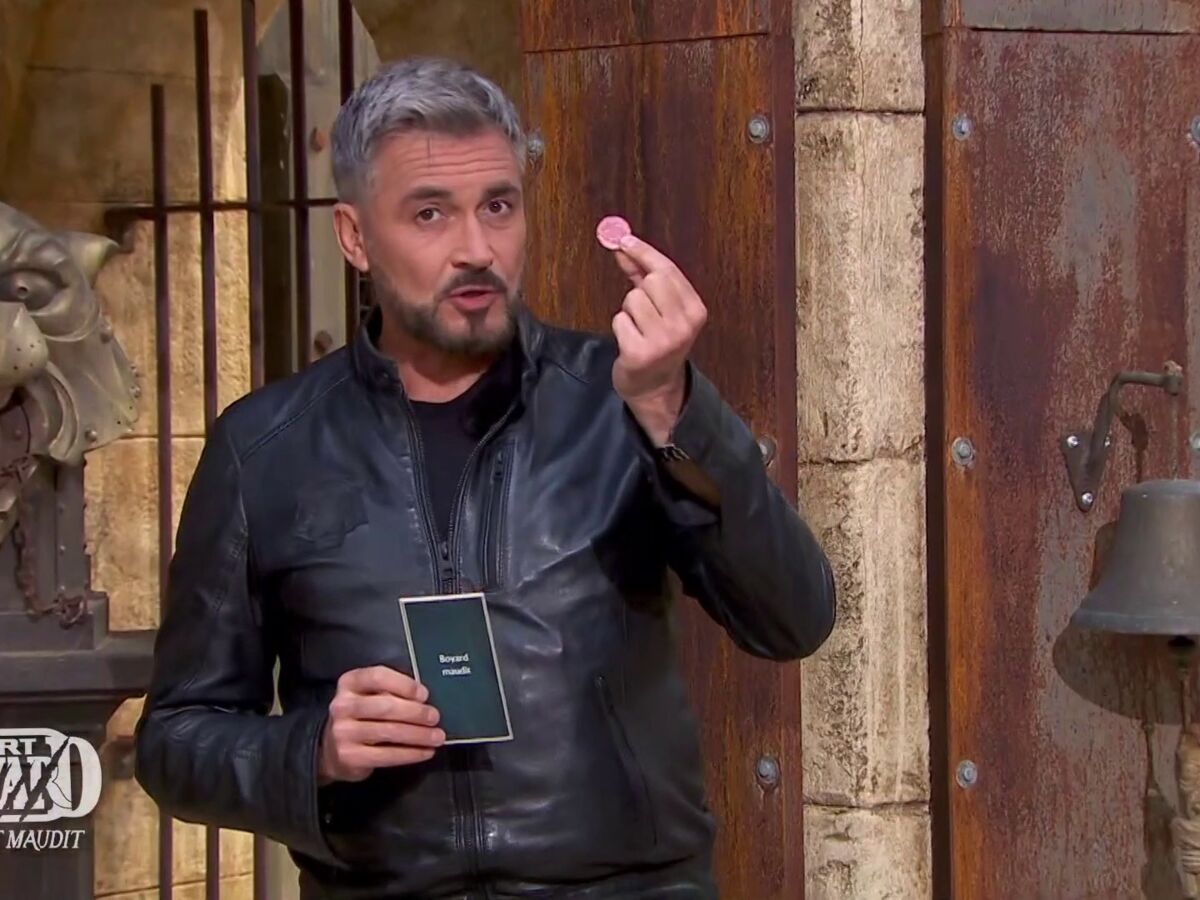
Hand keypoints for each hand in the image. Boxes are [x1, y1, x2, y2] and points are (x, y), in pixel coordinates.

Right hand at [318, 666, 444, 784]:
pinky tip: (425, 752)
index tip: (425, 694)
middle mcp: (342, 706)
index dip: (404, 684)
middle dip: (416, 713)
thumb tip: (425, 699)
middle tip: (435, 717)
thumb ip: (391, 691)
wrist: (331, 750)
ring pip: (389, 732)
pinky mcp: (349, 756)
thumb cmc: (361, 717)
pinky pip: (386, 755)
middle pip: (386, 706)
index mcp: (349, 683)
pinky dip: (411, 754)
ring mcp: (343, 732)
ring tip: (437, 737)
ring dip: (419, 735)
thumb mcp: (368, 696)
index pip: (378, 677)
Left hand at [609, 234, 707, 445]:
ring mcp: (663, 340)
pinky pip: (620, 320)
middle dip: (640, 289)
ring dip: (629, 311)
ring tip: (638, 329)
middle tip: (642, 310)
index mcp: (695, 311)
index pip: (667, 270)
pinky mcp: (640, 352)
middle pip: (651, 281)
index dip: (643, 252)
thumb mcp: (662, 309)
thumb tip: (623, 247)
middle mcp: (684, 325)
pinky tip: (630, 341)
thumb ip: (644, 276)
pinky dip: (620, 328)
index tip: (623, 240)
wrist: (656, 388)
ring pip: (633, 299)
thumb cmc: (658, 343)